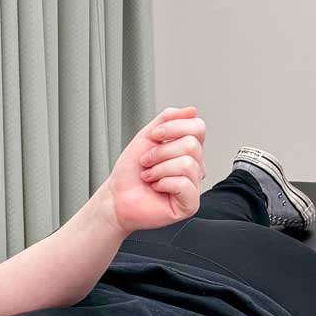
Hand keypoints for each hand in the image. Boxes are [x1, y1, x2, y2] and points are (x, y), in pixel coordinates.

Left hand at [104, 107, 205, 233]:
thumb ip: (168, 119)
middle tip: (146, 161)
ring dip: (159, 168)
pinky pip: (184, 184)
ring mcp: (193, 186)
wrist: (117, 196)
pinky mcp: (190, 205)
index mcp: (187, 150)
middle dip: (161, 151)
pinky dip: (164, 183)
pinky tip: (156, 187)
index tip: (154, 136)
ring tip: (148, 176)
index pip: (197, 128)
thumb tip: (192, 110)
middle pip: (191, 145)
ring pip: (187, 164)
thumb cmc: (130, 172)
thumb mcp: (147, 136)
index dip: (174, 128)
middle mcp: (194, 166)